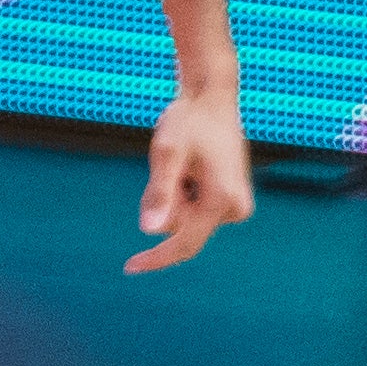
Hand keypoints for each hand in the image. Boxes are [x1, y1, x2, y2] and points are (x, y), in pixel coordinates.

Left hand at [131, 80, 254, 268]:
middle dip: (166, 203)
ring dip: (174, 195)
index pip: (184, 244)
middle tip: (173, 165)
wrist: (212, 98)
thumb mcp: (167, 152)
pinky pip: (194, 211)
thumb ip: (159, 192)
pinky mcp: (231, 202)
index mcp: (222, 200)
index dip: (156, 258)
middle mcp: (235, 209)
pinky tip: (191, 167)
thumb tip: (149, 231)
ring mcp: (236, 207)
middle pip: (180, 228)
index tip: (130, 267)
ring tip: (185, 162)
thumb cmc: (189, 120)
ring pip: (186, 219)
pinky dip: (183, 192)